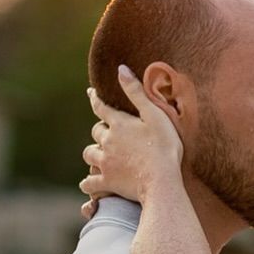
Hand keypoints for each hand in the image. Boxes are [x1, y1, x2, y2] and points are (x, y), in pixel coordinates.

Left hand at [79, 66, 184, 202]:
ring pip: (89, 154)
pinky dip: (88, 183)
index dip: (95, 98)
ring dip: (93, 153)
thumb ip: (136, 92)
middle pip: (96, 132)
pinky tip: (90, 183)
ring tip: (100, 155)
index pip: (101, 107)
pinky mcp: (107, 182)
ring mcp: (105, 163)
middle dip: (101, 130)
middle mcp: (108, 141)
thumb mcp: (155, 115)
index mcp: (119, 124)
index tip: (91, 93)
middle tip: (108, 132)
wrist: (161, 180)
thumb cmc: (165, 147)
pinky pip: (89, 182)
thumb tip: (121, 69)